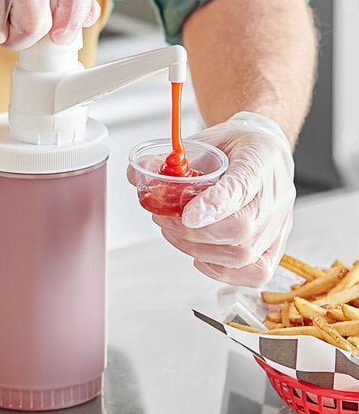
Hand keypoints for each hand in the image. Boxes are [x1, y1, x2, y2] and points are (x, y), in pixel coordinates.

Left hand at [150, 112, 295, 286]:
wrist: (264, 151)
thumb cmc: (235, 147)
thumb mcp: (203, 140)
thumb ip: (170, 159)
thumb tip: (135, 173)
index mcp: (259, 158)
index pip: (242, 186)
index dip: (214, 205)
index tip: (187, 215)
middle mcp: (275, 195)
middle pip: (241, 228)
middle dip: (194, 232)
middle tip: (166, 221)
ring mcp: (279, 223)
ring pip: (243, 254)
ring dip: (199, 249)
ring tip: (175, 233)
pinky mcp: (275, 245)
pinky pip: (256, 273)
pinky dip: (223, 271)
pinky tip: (201, 256)